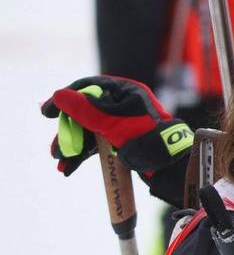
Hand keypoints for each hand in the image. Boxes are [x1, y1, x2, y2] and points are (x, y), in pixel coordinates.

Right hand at [40, 76, 192, 175]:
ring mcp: (122, 122)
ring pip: (88, 130)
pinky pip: (96, 143)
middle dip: (68, 131)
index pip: (88, 87)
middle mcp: (123, 103)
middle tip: (55, 149)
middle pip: (84, 112)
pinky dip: (83, 153)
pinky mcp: (121, 139)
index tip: (46, 112)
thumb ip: (84, 109)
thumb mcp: (110, 122)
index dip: (64, 98)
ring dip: (72, 146)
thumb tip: (59, 94)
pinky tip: (69, 168)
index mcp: (125, 91)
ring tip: (61, 162)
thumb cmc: (142, 136)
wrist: (166, 163)